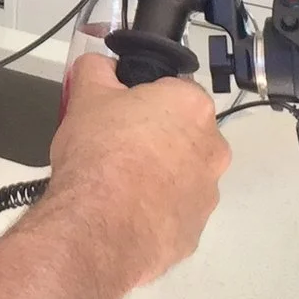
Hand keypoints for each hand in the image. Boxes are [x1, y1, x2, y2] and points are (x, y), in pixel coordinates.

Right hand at [36, 53, 229, 294]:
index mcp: (192, 107)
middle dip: (154, 138)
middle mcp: (212, 149)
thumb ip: (96, 69)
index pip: (173, 89)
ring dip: (156, 177)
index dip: (143, 98)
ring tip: (115, 185)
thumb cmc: (100, 154)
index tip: (119, 111)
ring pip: (181, 176)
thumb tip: (98, 65)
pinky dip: (154, 212)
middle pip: (182, 134)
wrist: (99, 227)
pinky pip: (173, 213)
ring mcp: (207, 195)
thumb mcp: (86, 95)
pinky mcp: (194, 233)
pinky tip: (122, 213)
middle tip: (114, 146)